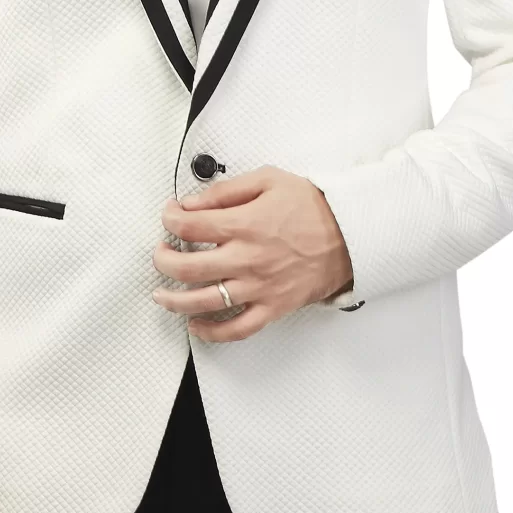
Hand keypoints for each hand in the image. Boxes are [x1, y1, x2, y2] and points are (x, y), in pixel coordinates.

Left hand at [152, 166, 353, 339]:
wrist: (352, 233)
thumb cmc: (313, 207)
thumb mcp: (268, 179)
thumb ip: (226, 190)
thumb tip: (192, 203)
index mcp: (244, 225)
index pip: (189, 226)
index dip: (170, 220)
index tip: (169, 217)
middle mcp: (247, 259)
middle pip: (187, 268)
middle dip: (162, 261)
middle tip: (160, 254)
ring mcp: (259, 287)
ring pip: (204, 302)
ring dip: (174, 300)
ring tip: (162, 295)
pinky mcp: (273, 307)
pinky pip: (237, 329)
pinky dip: (212, 333)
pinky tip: (197, 326)